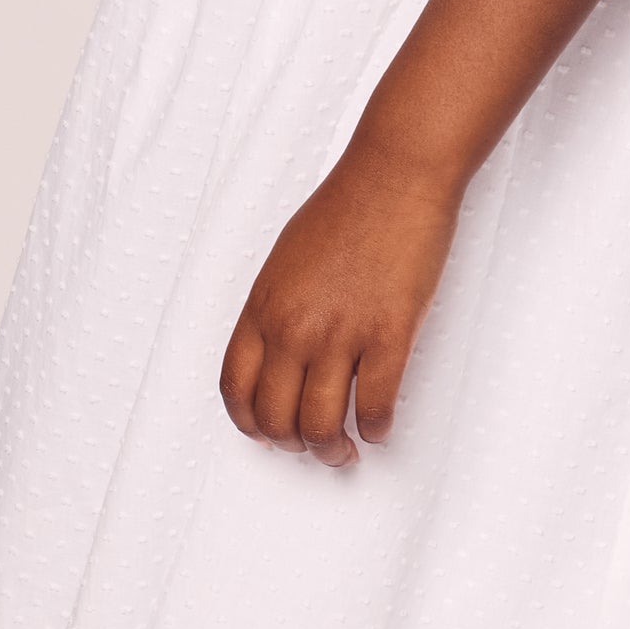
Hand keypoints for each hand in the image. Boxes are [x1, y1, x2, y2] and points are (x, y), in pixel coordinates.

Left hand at [219, 142, 462, 465]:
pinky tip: (379, 428)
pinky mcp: (388, 335)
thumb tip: (282, 356)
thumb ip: (277, 310)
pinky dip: (376, 429)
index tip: (268, 433)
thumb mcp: (285, 260)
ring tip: (345, 451)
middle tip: (313, 447)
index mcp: (262, 308)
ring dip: (333, 451)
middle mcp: (292, 328)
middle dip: (294, 444)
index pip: (236, 388)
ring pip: (323, 424)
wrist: (393, 176)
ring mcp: (340, 334)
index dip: (250, 423)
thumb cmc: (345, 208)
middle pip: (276, 417)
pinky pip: (376, 405)